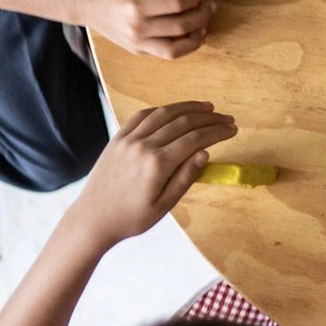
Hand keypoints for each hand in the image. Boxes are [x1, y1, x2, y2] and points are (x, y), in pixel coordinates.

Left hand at [67, 101, 236, 246]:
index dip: (217, 132)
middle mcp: (143, 146)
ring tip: (207, 107)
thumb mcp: (164, 206)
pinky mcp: (117, 138)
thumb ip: (186, 178)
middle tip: (226, 118)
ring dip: (188, 107)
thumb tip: (205, 152)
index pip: (195, 140)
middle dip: (209, 118)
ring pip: (164, 113)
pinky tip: (175, 110)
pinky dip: (162, 109)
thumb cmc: (131, 218)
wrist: (92, 219)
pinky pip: (142, 116)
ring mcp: (128, 139)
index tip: (232, 129)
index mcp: (157, 164)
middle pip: (183, 122)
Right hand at [77, 0, 213, 58]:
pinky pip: (167, 54)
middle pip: (181, 26)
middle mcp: (137, 27)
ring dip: (197, 37)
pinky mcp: (138, 51)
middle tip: (210, 5)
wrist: (86, 3)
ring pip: (176, 49)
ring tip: (204, 24)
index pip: (177, 4)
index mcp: (136, 4)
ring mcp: (137, 43)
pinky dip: (185, 47)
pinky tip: (192, 35)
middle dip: (202, 15)